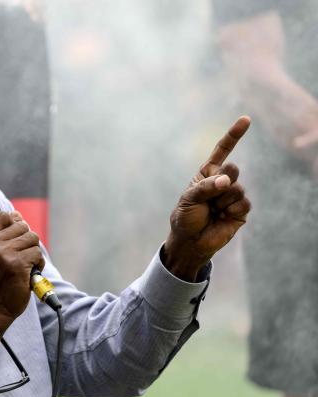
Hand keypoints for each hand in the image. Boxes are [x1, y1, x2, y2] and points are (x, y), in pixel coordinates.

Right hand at [0, 211, 43, 327]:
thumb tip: (17, 215)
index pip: (3, 216)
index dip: (15, 224)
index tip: (15, 239)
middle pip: (22, 226)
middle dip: (26, 241)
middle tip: (21, 257)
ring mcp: (2, 254)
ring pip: (32, 238)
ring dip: (33, 253)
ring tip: (26, 265)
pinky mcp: (17, 264)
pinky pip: (37, 253)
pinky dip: (38, 264)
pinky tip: (30, 273)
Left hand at [164, 116, 251, 280]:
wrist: (190, 241)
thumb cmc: (186, 217)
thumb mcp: (189, 198)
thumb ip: (206, 187)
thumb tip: (226, 182)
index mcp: (208, 173)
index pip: (223, 151)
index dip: (234, 135)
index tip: (246, 119)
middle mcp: (222, 181)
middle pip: (233, 169)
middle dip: (221, 181)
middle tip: (210, 195)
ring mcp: (232, 195)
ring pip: (237, 188)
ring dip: (222, 200)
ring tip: (213, 211)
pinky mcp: (241, 210)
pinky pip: (243, 204)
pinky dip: (231, 210)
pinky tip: (222, 217)